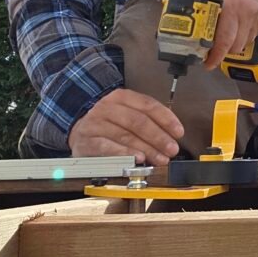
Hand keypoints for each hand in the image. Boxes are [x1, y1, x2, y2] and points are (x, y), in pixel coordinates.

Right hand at [68, 89, 184, 165]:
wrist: (78, 130)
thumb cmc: (108, 123)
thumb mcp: (126, 113)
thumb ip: (147, 120)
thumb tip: (171, 135)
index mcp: (121, 97)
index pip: (148, 105)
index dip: (166, 119)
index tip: (179, 132)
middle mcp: (107, 107)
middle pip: (138, 121)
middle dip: (159, 137)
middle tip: (172, 149)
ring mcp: (95, 124)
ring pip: (126, 136)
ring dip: (146, 149)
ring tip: (160, 158)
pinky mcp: (86, 142)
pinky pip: (107, 148)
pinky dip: (125, 154)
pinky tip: (137, 159)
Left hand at [197, 0, 257, 70]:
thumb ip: (200, 2)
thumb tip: (187, 20)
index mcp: (229, 3)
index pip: (222, 39)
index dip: (214, 55)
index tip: (207, 62)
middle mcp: (246, 12)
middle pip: (233, 47)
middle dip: (222, 53)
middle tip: (213, 52)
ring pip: (244, 44)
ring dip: (233, 44)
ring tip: (227, 35)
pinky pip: (253, 37)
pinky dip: (244, 36)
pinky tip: (240, 24)